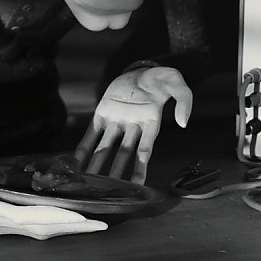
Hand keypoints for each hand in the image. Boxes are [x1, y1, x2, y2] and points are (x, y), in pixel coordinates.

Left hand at [75, 66, 192, 184]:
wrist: (145, 70)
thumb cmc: (164, 80)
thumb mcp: (178, 84)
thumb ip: (184, 102)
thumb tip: (183, 122)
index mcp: (151, 124)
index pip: (145, 150)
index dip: (140, 168)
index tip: (137, 186)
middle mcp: (133, 127)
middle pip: (123, 153)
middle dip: (115, 172)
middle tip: (107, 191)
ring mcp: (117, 121)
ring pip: (106, 146)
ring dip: (97, 163)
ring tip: (88, 181)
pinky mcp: (103, 113)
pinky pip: (92, 132)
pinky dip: (84, 146)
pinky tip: (76, 160)